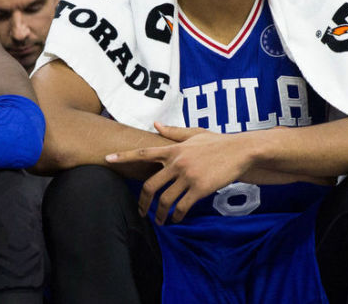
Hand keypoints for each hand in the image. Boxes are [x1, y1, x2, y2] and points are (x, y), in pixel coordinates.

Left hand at [106, 122, 254, 224]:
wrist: (240, 150)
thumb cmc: (217, 141)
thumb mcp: (194, 133)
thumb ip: (172, 132)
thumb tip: (154, 125)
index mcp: (172, 149)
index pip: (142, 153)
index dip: (123, 156)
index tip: (107, 159)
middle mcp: (177, 162)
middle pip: (150, 185)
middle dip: (142, 201)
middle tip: (141, 211)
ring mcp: (188, 176)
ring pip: (165, 200)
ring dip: (160, 214)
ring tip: (160, 221)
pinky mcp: (200, 188)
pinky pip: (182, 206)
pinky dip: (177, 216)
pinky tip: (176, 220)